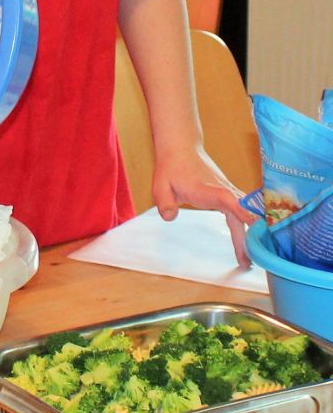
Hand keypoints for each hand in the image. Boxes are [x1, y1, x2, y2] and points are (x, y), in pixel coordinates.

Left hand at [151, 145, 258, 267]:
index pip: (226, 198)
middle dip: (246, 237)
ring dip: (249, 235)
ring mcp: (229, 192)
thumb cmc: (171, 168)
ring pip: (245, 214)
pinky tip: (247, 245)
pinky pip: (243, 212)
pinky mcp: (230, 194)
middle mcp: (223, 190)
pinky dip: (247, 228)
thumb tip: (170, 217)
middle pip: (241, 213)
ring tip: (248, 261)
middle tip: (246, 263)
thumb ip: (164, 202)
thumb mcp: (160, 185)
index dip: (240, 209)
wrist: (182, 148)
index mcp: (207, 188)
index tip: (253, 222)